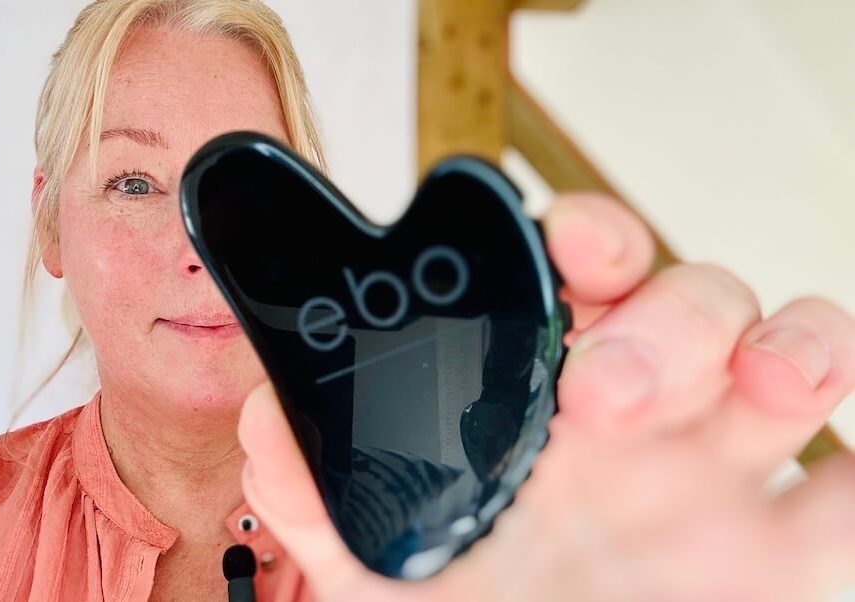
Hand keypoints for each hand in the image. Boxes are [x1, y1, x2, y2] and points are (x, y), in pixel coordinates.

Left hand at [237, 194, 854, 601]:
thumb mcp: (372, 558)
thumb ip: (315, 484)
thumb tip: (271, 415)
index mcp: (536, 393)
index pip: (578, 268)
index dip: (583, 236)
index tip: (566, 248)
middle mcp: (634, 412)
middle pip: (687, 297)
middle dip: (662, 319)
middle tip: (607, 392)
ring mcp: (715, 471)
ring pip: (790, 347)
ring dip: (791, 343)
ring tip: (767, 386)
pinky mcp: (783, 551)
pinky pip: (853, 485)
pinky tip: (842, 479)